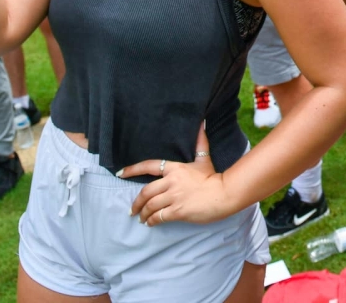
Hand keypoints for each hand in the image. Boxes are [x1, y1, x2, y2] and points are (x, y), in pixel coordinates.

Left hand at [120, 125, 236, 225]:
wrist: (225, 193)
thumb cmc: (214, 177)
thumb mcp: (204, 159)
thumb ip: (200, 143)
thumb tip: (202, 123)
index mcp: (175, 168)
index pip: (149, 166)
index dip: (132, 170)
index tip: (120, 174)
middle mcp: (171, 182)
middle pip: (146, 192)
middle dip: (136, 203)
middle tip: (132, 210)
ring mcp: (174, 197)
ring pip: (151, 206)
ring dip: (143, 214)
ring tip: (141, 218)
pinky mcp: (178, 211)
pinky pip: (159, 216)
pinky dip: (152, 221)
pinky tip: (150, 223)